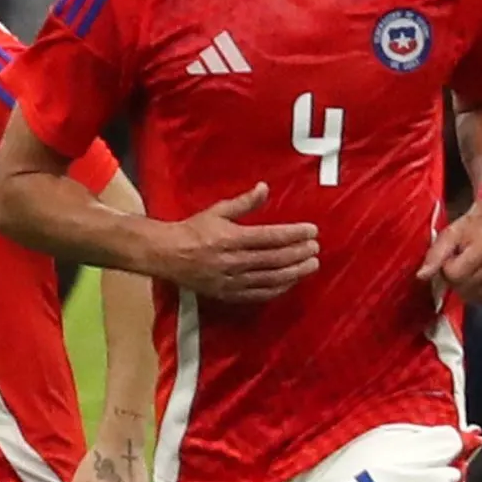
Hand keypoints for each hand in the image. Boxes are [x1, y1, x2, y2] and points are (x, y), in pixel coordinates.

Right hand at [152, 183, 320, 302]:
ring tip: (311, 265)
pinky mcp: (227, 293)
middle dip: (299, 253)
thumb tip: (264, 187)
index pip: (270, 237)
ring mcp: (230, 280)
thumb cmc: (192, 230)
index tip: (312, 230)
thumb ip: (244, 203)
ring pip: (270, 277)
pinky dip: (277, 288)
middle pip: (274, 258)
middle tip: (316, 248)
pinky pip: (258, 294)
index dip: (294, 234)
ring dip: (294, 272)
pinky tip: (291, 282)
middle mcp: (232, 260)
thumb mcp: (216, 211)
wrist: (166, 255)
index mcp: (230, 238)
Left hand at [417, 196, 481, 302]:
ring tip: (470, 267)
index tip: (451, 257)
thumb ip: (434, 256)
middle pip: (464, 287)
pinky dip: (478, 292)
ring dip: (465, 286)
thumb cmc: (471, 228)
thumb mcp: (449, 235)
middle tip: (460, 262)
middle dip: (455, 278)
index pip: (454, 275)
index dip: (447, 268)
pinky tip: (479, 276)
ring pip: (474, 296)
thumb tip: (421, 276)